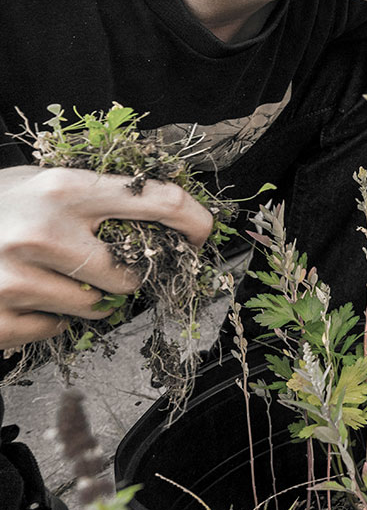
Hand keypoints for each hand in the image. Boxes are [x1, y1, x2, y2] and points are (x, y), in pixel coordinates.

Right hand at [0, 165, 213, 350]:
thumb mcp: (37, 181)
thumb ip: (92, 192)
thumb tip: (165, 205)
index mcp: (64, 189)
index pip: (158, 200)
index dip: (194, 219)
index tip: (205, 233)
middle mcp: (45, 232)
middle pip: (131, 272)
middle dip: (128, 275)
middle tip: (103, 265)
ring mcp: (19, 279)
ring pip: (97, 307)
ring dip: (86, 299)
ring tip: (50, 275)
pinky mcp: (1, 319)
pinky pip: (56, 328)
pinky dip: (48, 318)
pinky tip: (21, 294)